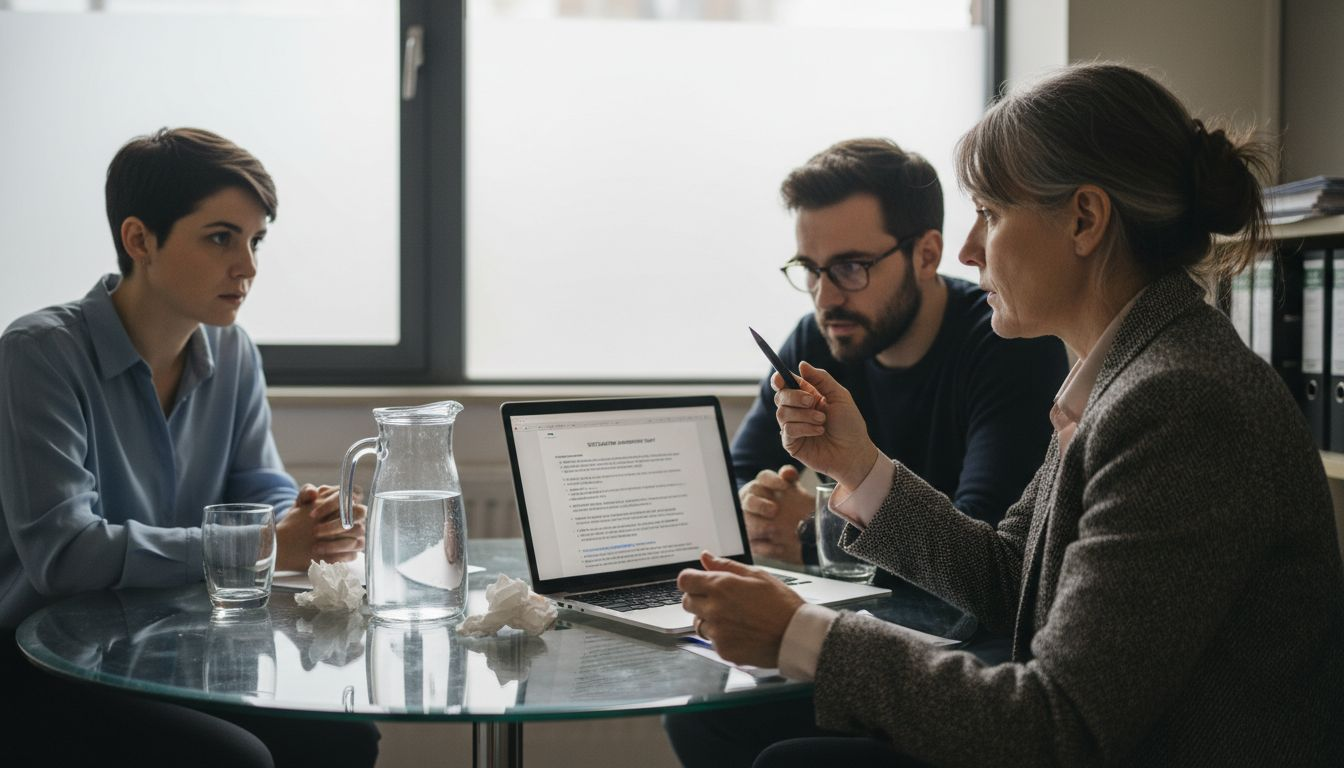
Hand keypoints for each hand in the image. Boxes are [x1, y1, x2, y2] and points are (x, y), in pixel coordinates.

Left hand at [276, 483, 365, 570]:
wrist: (297, 537)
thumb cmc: (304, 516)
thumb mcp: (301, 503)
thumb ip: (305, 494)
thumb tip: (313, 492)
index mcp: (345, 498)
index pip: (350, 494)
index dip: (333, 504)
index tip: (312, 515)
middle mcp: (356, 514)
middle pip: (359, 513)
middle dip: (336, 524)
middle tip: (316, 531)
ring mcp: (357, 532)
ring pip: (357, 533)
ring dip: (336, 542)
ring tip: (316, 547)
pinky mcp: (353, 549)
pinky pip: (353, 553)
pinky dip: (339, 555)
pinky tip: (324, 557)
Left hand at [678, 551, 803, 667]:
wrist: (796, 636)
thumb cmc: (781, 604)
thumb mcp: (757, 575)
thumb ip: (726, 566)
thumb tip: (706, 557)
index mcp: (721, 586)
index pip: (684, 580)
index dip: (691, 580)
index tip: (699, 583)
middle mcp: (714, 609)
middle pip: (687, 602)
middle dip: (699, 599)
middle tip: (720, 600)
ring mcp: (717, 632)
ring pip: (698, 623)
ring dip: (709, 619)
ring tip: (734, 618)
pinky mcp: (723, 650)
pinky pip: (712, 641)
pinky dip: (721, 637)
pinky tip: (740, 632)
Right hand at [740, 465, 812, 563]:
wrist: (797, 534)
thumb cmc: (792, 507)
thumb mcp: (793, 492)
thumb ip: (790, 479)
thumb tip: (787, 473)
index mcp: (762, 486)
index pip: (763, 478)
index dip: (772, 481)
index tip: (785, 486)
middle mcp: (751, 502)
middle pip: (749, 500)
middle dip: (760, 504)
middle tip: (774, 510)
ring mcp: (748, 522)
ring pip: (746, 523)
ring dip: (759, 525)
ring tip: (773, 529)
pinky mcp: (751, 542)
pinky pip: (754, 545)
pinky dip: (766, 547)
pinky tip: (779, 547)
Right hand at [775, 362, 877, 489]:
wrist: (854, 452)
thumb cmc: (850, 425)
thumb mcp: (839, 395)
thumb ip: (821, 378)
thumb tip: (801, 364)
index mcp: (807, 396)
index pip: (786, 384)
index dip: (779, 379)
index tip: (780, 378)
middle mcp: (797, 410)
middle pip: (780, 396)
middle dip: (795, 397)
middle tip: (812, 402)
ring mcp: (793, 427)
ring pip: (782, 413)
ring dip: (804, 415)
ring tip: (822, 421)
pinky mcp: (791, 443)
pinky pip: (787, 430)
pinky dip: (804, 428)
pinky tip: (819, 432)